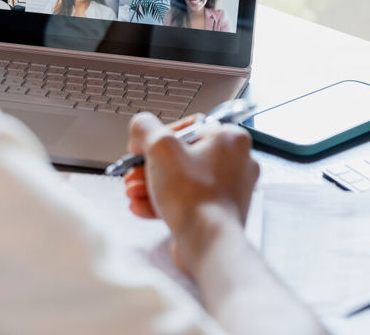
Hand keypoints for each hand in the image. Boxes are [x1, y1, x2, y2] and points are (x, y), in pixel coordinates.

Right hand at [123, 112, 259, 275]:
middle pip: (182, 156)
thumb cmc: (195, 196)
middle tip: (134, 174)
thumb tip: (140, 127)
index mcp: (230, 139)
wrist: (208, 243)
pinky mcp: (219, 213)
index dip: (159, 136)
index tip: (144, 147)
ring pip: (182, 181)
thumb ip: (144, 128)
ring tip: (133, 193)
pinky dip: (164, 202)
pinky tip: (142, 207)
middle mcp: (236, 162)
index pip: (188, 126)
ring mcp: (229, 190)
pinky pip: (187, 201)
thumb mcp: (159, 147)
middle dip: (151, 167)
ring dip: (152, 185)